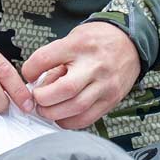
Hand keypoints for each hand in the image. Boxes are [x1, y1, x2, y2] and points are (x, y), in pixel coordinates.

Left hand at [20, 22, 142, 129]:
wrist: (130, 42)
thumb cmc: (97, 40)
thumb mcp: (73, 38)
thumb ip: (55, 59)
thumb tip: (37, 84)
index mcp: (79, 45)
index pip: (45, 59)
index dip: (29, 70)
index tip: (29, 75)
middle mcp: (94, 65)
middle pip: (63, 89)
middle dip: (42, 99)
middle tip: (37, 98)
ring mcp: (105, 84)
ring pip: (76, 107)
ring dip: (54, 113)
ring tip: (47, 108)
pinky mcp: (111, 99)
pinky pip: (87, 118)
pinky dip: (69, 121)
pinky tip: (62, 115)